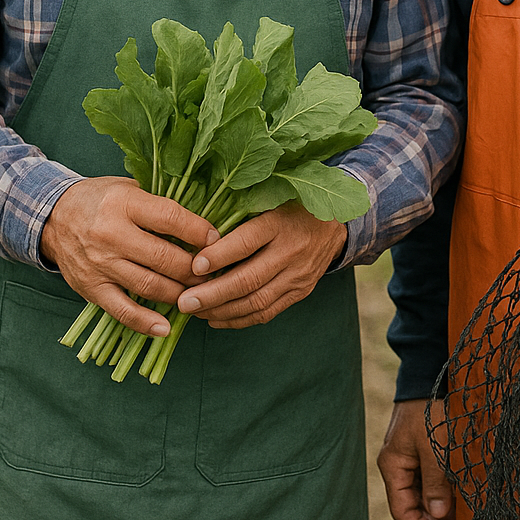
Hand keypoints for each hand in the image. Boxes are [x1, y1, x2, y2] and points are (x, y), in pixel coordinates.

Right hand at [41, 176, 218, 336]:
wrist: (52, 217)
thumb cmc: (101, 199)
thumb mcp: (129, 187)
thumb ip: (160, 202)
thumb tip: (203, 219)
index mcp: (124, 203)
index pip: (170, 218)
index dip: (199, 232)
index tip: (217, 240)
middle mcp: (111, 234)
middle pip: (164, 257)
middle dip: (195, 269)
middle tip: (214, 272)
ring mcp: (101, 265)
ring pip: (149, 286)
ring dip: (179, 293)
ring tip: (198, 294)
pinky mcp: (92, 289)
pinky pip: (123, 311)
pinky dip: (146, 323)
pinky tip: (166, 328)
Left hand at [175, 201, 346, 327]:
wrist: (335, 226)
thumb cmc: (291, 207)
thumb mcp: (270, 199)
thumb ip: (240, 214)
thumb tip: (198, 235)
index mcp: (280, 223)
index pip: (247, 242)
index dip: (219, 256)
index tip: (193, 266)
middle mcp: (290, 251)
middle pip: (249, 278)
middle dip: (213, 294)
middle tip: (184, 301)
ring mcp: (297, 276)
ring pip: (256, 301)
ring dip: (222, 311)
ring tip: (195, 312)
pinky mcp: (300, 292)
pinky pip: (267, 312)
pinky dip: (239, 319)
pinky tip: (216, 318)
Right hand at [378, 399, 455, 519]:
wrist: (430, 374)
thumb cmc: (429, 408)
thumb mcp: (433, 446)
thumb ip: (435, 481)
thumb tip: (437, 516)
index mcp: (393, 466)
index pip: (402, 510)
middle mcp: (400, 465)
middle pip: (415, 504)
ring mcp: (412, 457)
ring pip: (426, 492)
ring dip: (443, 506)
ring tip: (466, 515)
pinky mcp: (425, 450)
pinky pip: (433, 477)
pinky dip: (446, 489)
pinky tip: (462, 494)